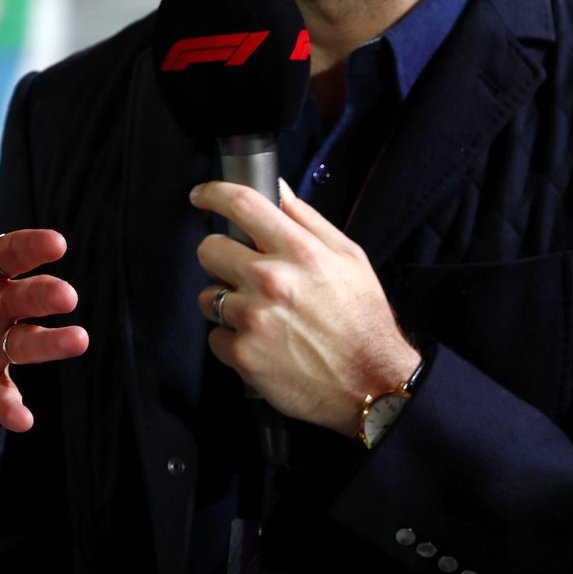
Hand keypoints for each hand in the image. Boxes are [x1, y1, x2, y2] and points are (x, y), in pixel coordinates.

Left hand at [0, 169, 88, 432]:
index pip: (17, 253)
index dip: (37, 248)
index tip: (55, 244)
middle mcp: (0, 304)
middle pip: (33, 296)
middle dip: (50, 295)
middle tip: (63, 296)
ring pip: (31, 342)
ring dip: (55, 343)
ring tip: (78, 340)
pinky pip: (1, 393)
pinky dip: (13, 407)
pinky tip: (23, 419)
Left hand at [191, 180, 418, 434]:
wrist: (370, 381)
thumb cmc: (363, 318)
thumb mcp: (350, 258)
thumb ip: (310, 222)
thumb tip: (278, 192)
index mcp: (300, 251)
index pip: (243, 204)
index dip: (213, 194)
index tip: (201, 196)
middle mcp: (272, 279)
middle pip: (210, 249)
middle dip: (221, 257)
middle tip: (243, 273)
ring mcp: (253, 318)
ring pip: (209, 296)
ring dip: (227, 303)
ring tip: (261, 316)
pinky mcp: (242, 354)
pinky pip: (216, 336)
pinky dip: (234, 340)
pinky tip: (263, 344)